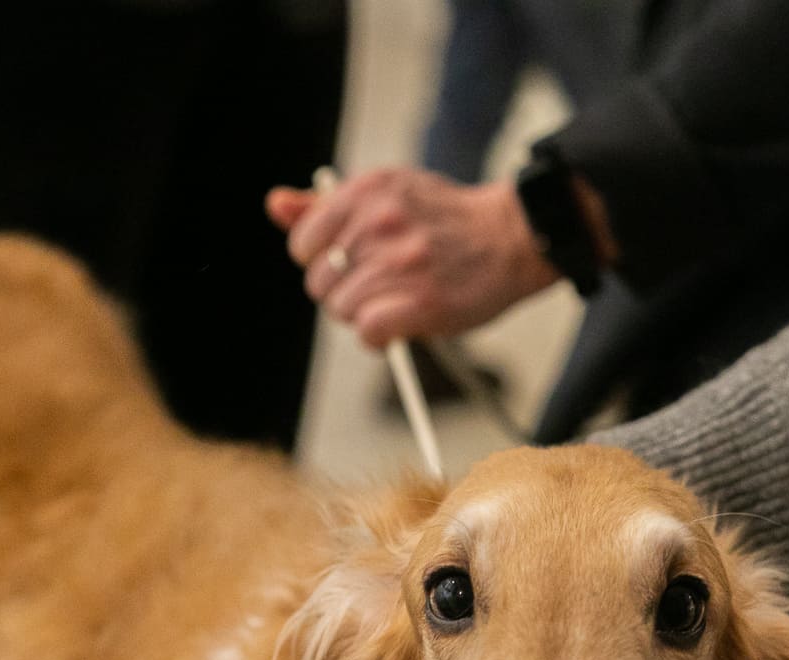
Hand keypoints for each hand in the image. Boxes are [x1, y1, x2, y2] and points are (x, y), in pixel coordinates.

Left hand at [266, 169, 558, 348]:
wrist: (512, 237)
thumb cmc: (448, 220)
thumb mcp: (386, 194)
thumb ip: (325, 205)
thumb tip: (276, 205)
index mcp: (365, 191)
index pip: (303, 242)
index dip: (323, 262)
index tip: (351, 265)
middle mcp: (378, 223)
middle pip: (319, 282)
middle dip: (343, 292)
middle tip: (379, 288)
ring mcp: (400, 263)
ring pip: (342, 310)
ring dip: (364, 316)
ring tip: (395, 303)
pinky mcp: (422, 302)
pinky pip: (367, 332)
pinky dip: (377, 339)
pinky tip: (397, 328)